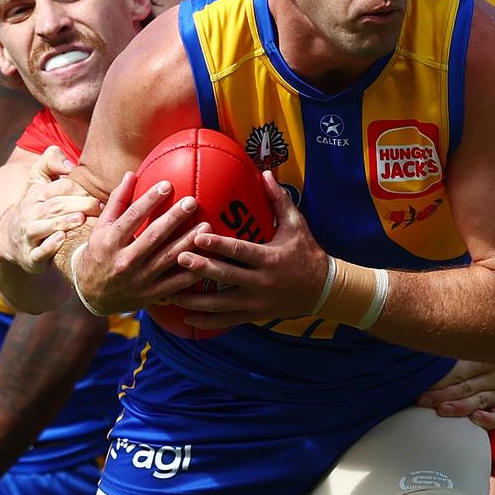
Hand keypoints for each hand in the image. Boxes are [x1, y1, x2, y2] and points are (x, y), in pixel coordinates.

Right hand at [0, 148, 102, 274]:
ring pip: (42, 228)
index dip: (78, 189)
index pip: (58, 188)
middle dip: (77, 205)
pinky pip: (37, 252)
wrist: (10, 239)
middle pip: (55, 206)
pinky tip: (61, 239)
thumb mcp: (38, 180)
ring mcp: (28, 236)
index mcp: (36, 195)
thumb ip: (50, 161)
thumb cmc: (35, 206)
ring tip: (80, 219)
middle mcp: (30, 214)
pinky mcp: (30, 257)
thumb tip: (68, 164)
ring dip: (62, 223)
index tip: (96, 193)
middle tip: (97, 206)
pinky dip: (48, 247)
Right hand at [71, 171, 207, 314]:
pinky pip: (176, 282)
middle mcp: (124, 261)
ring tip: (207, 227)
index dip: (149, 200)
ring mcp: (139, 279)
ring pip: (168, 259)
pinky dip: (192, 271)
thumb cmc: (99, 253)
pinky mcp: (151, 294)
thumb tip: (131, 174)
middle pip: (153, 236)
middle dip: (174, 218)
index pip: (132, 217)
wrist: (92, 294)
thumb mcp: (101, 228)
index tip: (167, 185)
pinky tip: (208, 258)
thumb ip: (117, 201)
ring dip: (188, 242)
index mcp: (110, 241)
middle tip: (192, 202)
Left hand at [168, 171, 328, 328]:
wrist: (323, 289)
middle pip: (226, 276)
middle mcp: (262, 282)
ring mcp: (257, 302)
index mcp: (270, 258)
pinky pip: (227, 320)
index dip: (219, 245)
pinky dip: (207, 321)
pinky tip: (187, 317)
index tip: (197, 237)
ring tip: (171, 292)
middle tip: (177, 258)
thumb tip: (264, 173)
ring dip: (195, 299)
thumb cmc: (306, 252)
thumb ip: (278, 199)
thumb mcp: (296, 224)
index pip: (240, 251)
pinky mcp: (255, 315)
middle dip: (200, 268)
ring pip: (221, 304)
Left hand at [415, 360, 494, 429]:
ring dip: (456, 407)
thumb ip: (446, 353)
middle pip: (465, 386)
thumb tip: (420, 356)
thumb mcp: (459, 351)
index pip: (459, 369)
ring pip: (477, 401)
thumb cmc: (463, 356)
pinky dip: (487, 419)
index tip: (421, 382)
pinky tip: (474, 417)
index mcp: (486, 353)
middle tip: (422, 399)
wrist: (488, 360)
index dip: (440, 377)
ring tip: (439, 410)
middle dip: (441, 394)